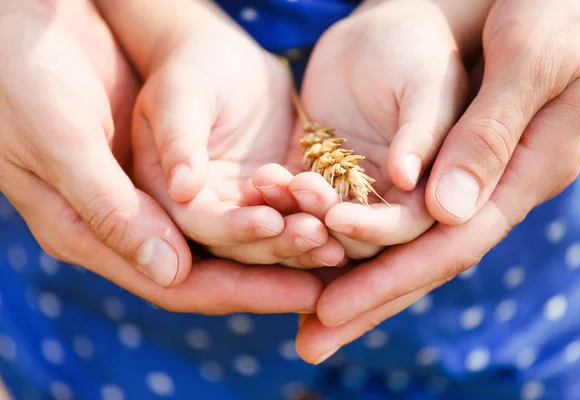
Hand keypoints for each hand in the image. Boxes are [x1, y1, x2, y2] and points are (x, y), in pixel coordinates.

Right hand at [0, 0, 322, 315]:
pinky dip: (273, 197)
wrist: (29, 23)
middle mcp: (129, 221)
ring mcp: (153, 193)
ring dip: (280, 236)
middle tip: (331, 265)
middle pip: (212, 263)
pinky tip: (313, 198)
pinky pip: (231, 190)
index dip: (241, 291)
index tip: (301, 293)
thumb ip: (109, 207)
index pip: (178, 282)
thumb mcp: (62, 139)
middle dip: (272, 268)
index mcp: (94, 232)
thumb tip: (169, 271)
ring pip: (227, 231)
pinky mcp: (176, 163)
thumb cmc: (27, 77)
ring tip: (335, 237)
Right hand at [98, 0, 344, 267]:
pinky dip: (316, 224)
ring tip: (338, 242)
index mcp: (164, 195)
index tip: (271, 224)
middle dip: (278, 246)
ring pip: (268, 241)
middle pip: (236, 247)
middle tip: (317, 238)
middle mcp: (199, 214)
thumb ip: (176, 139)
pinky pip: (292, 220)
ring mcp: (235, 210)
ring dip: (301, 244)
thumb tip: (181, 189)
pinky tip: (344, 229)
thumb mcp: (179, 94)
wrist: (225, 59)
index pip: (197, 227)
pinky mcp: (268, 201)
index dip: (234, 231)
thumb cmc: (192, 66)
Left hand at [295, 0, 579, 363]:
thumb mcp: (531, 58)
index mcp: (520, 174)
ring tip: (301, 313)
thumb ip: (491, 133)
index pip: (450, 245)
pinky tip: (307, 245)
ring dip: (348, 274)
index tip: (332, 312)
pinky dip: (346, 228)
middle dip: (363, 300)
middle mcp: (485, 187)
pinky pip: (384, 200)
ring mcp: (456, 175)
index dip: (391, 281)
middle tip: (308, 340)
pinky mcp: (427, 157)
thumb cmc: (551, 9)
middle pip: (418, 258)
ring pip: (397, 238)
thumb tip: (448, 212)